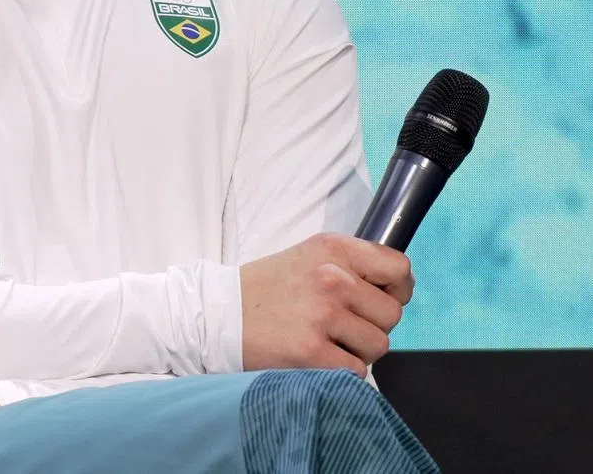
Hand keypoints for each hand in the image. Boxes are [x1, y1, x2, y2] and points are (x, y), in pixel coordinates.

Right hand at [240, 233, 413, 376]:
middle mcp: (332, 278)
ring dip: (357, 350)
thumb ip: (352, 265)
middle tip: (339, 323)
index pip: (399, 269)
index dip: (396, 289)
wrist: (220, 314)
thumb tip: (400, 287)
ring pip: (378, 345)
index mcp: (333, 249)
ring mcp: (323, 316)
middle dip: (372, 324)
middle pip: (392, 314)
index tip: (379, 297)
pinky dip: (340, 370)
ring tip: (325, 338)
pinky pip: (357, 371)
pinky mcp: (313, 352)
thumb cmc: (269, 288)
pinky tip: (315, 355)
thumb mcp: (309, 256)